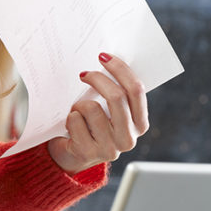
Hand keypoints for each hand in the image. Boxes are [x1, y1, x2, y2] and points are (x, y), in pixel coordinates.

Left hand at [47, 52, 148, 174]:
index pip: (136, 90)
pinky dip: (70, 117)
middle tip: (84, 73)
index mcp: (140, 124)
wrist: (72, 154)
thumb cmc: (92, 125)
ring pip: (92, 108)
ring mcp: (109, 148)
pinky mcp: (87, 152)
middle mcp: (128, 138)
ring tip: (78, 111)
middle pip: (116, 97)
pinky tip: (71, 125)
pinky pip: (75, 120)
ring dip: (79, 104)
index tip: (103, 56)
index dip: (120, 69)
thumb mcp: (109, 111)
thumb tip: (106, 59)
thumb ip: (115, 92)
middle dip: (98, 79)